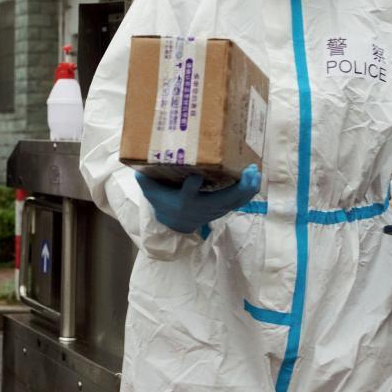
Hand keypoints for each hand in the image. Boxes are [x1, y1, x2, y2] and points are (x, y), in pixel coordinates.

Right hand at [135, 164, 261, 233]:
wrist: (175, 224)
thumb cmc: (164, 203)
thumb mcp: (152, 193)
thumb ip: (146, 180)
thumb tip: (136, 166)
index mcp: (184, 201)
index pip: (188, 193)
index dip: (192, 185)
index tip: (196, 176)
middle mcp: (202, 206)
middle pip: (224, 199)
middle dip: (238, 186)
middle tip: (248, 170)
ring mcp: (215, 209)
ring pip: (237, 200)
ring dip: (248, 187)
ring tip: (256, 172)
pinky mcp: (223, 208)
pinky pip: (240, 201)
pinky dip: (249, 190)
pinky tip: (256, 177)